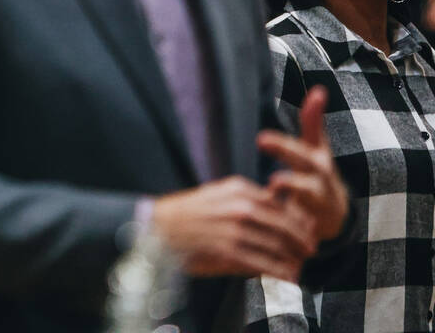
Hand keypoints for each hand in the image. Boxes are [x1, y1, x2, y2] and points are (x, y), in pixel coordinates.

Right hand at [151, 175, 317, 281]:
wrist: (158, 227)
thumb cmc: (189, 213)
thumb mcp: (217, 193)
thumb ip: (246, 197)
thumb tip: (275, 203)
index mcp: (238, 189)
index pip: (280, 205)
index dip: (298, 220)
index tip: (307, 230)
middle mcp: (240, 207)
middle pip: (285, 225)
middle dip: (302, 240)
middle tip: (310, 250)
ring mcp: (235, 230)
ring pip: (278, 246)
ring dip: (293, 259)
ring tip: (299, 267)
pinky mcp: (229, 252)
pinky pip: (264, 264)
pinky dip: (280, 273)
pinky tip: (288, 278)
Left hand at [257, 86, 348, 241]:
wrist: (334, 218)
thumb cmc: (317, 176)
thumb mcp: (316, 149)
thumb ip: (313, 122)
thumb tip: (318, 90)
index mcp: (318, 163)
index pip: (304, 151)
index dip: (285, 146)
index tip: (260, 139)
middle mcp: (322, 183)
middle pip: (311, 172)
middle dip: (289, 160)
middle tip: (265, 156)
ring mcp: (321, 207)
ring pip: (310, 201)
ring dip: (293, 193)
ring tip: (273, 186)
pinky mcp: (313, 229)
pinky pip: (301, 229)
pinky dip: (287, 226)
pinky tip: (267, 221)